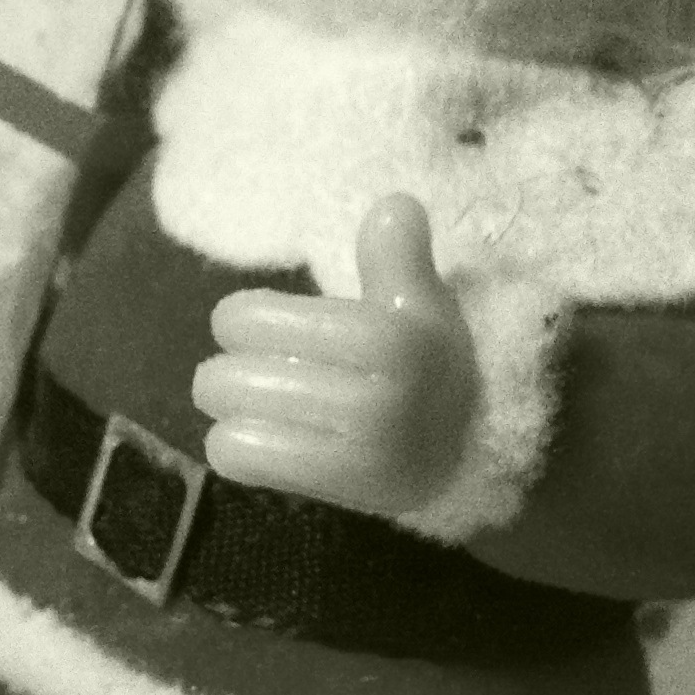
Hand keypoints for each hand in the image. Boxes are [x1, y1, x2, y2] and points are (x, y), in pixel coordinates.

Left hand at [191, 194, 478, 517]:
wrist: (466, 449)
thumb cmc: (424, 364)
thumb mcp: (418, 303)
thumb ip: (397, 255)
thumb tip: (394, 205)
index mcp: (394, 341)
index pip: (256, 322)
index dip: (238, 319)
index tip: (245, 323)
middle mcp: (381, 399)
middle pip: (234, 375)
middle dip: (228, 369)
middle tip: (242, 370)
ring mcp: (365, 450)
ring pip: (235, 419)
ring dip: (231, 410)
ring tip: (246, 404)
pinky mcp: (349, 489)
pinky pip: (245, 460)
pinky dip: (236, 446)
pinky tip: (256, 438)